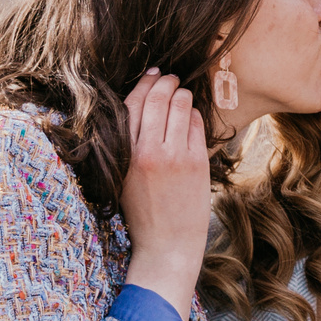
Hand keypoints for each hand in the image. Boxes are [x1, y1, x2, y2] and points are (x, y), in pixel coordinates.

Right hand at [119, 71, 210, 314]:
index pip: (132, 105)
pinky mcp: (196, 162)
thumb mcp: (123, 177)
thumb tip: (139, 107)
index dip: (144, 84)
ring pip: (180, 106)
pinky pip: (197, 124)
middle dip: (165, 81)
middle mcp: (148, 152)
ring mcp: (174, 156)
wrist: (167, 245)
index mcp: (124, 155)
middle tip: (170, 77)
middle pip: (157, 99)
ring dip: (182, 94)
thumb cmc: (143, 213)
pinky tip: (192, 116)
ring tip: (182, 93)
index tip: (152, 74)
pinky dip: (195, 114)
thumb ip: (127, 145)